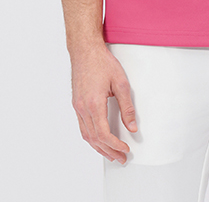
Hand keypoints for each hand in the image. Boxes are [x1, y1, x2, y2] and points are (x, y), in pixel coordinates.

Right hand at [71, 44, 137, 163]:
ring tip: (111, 154)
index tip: (125, 149)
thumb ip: (127, 107)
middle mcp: (83, 108)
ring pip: (86, 135)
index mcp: (94, 104)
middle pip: (94, 139)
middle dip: (108, 151)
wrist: (85, 50)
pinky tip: (99, 140)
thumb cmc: (101, 62)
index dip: (115, 145)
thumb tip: (132, 126)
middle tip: (121, 158)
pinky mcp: (76, 104)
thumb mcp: (120, 82)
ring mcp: (77, 107)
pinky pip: (82, 127)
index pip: (103, 134)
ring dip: (99, 147)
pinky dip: (91, 138)